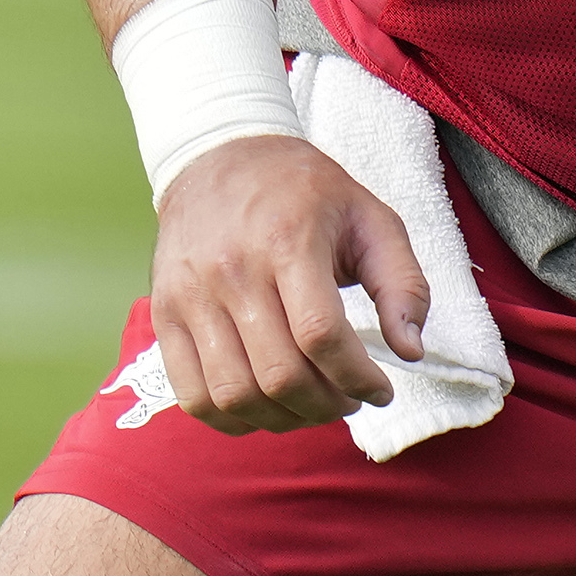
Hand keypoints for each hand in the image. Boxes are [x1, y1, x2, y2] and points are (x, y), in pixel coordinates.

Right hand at [147, 134, 429, 432]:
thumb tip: (412, 352)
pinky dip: (232, 419)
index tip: (382, 390)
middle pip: (279, 374)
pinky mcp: (163, 315)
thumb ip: (402, 284)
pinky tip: (266, 408)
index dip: (358, 378)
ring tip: (312, 406)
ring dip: (283, 419)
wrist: (218, 157)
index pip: (321, 335)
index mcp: (288, 242)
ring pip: (235, 393)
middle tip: (349, 401)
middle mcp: (231, 272)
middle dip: (327, 405)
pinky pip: (193, 394)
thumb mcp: (371, 218)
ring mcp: (190, 297)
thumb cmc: (306, 192)